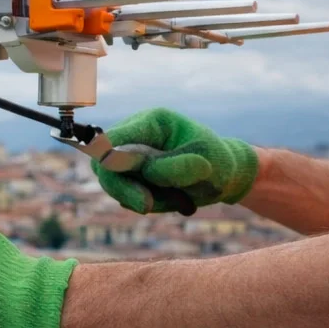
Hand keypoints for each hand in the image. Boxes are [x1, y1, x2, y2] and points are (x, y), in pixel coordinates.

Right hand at [95, 107, 258, 213]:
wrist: (223, 176)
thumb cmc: (217, 162)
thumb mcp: (205, 162)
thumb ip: (174, 167)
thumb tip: (144, 170)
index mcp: (152, 122)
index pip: (118, 135)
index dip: (108, 151)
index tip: (107, 166)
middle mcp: (135, 137)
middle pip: (105, 163)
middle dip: (123, 187)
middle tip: (146, 205)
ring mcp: (130, 159)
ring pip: (114, 184)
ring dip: (142, 197)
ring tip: (177, 199)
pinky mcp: (131, 179)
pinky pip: (127, 197)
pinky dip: (149, 203)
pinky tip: (173, 199)